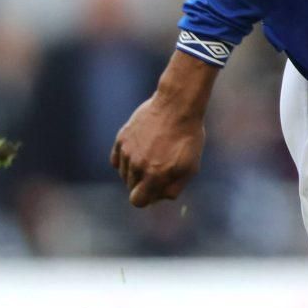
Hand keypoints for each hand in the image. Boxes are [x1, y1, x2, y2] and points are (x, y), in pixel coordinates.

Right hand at [111, 57, 217, 207]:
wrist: (177, 106)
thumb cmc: (187, 138)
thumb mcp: (190, 168)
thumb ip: (174, 188)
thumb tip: (158, 198)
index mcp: (154, 176)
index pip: (137, 201)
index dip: (146, 198)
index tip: (155, 189)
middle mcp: (137, 166)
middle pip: (131, 187)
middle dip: (143, 184)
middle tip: (158, 169)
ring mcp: (127, 152)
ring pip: (124, 174)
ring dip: (135, 171)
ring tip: (152, 156)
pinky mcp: (121, 139)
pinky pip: (117, 160)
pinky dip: (125, 160)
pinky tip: (139, 152)